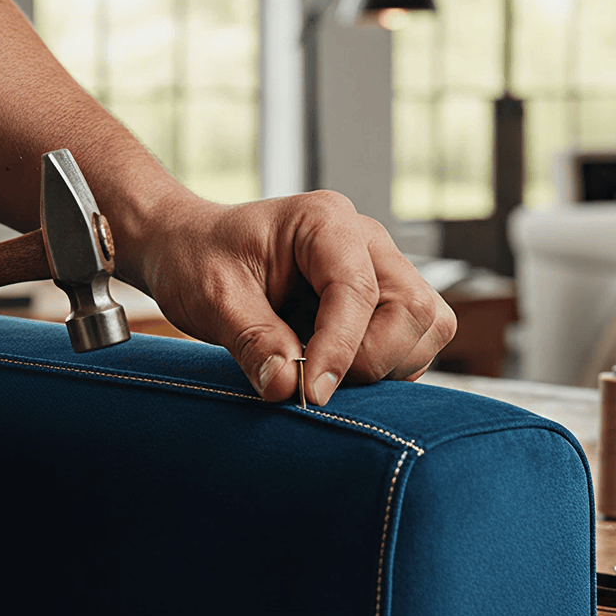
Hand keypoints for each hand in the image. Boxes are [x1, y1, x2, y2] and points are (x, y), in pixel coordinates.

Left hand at [130, 190, 455, 404]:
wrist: (190, 249)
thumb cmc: (198, 259)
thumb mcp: (212, 297)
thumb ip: (252, 340)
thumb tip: (287, 386)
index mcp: (324, 221)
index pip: (357, 289)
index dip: (340, 349)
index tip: (310, 393)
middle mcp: (365, 241)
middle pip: (413, 309)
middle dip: (372, 359)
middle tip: (312, 379)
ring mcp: (380, 270)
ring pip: (425, 328)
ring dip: (383, 366)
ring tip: (318, 368)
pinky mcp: (383, 303)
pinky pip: (412, 344)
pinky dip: (383, 368)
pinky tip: (328, 365)